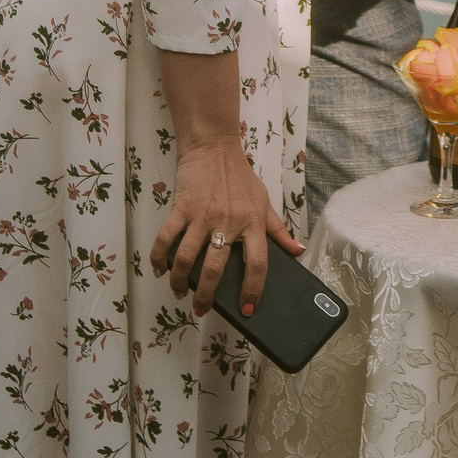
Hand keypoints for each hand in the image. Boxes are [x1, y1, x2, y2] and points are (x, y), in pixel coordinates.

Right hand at [150, 138, 302, 316]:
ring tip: (180, 292)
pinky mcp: (181, 208)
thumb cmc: (240, 177)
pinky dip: (159, 258)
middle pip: (215, 269)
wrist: (213, 147)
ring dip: (179, 282)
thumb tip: (297, 252)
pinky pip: (166, 238)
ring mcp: (202, 215)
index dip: (253, 291)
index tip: (248, 310)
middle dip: (206, 296)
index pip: (258, 264)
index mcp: (253, 222)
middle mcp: (228, 222)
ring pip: (187, 259)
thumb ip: (279, 229)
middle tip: (201, 308)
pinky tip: (160, 269)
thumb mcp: (264, 201)